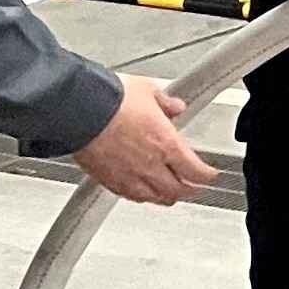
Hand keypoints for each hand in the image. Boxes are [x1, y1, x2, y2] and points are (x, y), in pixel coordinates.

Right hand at [72, 77, 217, 204]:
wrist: (79, 111)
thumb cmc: (110, 100)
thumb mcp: (147, 90)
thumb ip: (165, 102)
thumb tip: (175, 106)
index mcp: (167, 144)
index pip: (196, 171)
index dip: (206, 175)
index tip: (209, 174)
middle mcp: (151, 165)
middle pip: (178, 190)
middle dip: (189, 189)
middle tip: (193, 186)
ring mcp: (130, 177)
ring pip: (156, 197)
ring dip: (167, 196)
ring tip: (171, 193)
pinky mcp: (109, 181)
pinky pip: (132, 197)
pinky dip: (142, 196)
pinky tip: (142, 192)